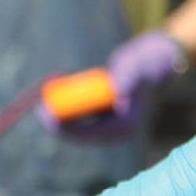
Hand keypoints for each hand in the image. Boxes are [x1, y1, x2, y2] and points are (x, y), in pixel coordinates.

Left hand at [37, 29, 187, 138]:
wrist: (155, 61)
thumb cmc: (147, 64)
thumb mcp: (137, 68)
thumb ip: (129, 78)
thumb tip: (119, 93)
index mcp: (126, 126)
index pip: (90, 134)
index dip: (65, 127)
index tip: (47, 115)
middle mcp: (119, 131)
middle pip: (82, 135)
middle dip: (59, 124)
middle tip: (40, 109)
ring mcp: (113, 125)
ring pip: (80, 127)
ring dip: (62, 116)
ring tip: (46, 98)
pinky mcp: (107, 117)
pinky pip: (83, 118)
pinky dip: (70, 108)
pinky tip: (57, 94)